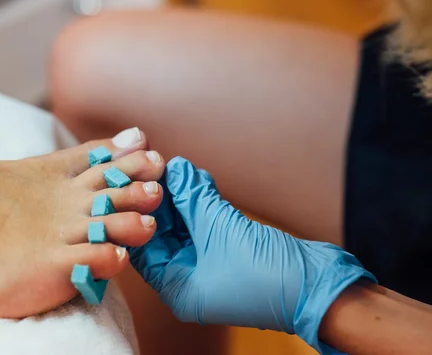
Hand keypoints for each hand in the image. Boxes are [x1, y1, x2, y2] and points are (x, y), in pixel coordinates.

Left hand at [129, 157, 375, 353]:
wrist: (320, 287)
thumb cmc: (268, 274)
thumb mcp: (223, 232)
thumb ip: (194, 199)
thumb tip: (174, 168)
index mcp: (177, 288)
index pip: (142, 248)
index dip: (137, 213)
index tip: (135, 181)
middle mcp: (189, 279)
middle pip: (162, 235)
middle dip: (161, 200)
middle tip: (156, 167)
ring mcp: (209, 266)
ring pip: (185, 227)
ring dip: (183, 197)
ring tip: (179, 167)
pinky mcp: (228, 252)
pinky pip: (206, 225)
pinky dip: (203, 202)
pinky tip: (198, 178)